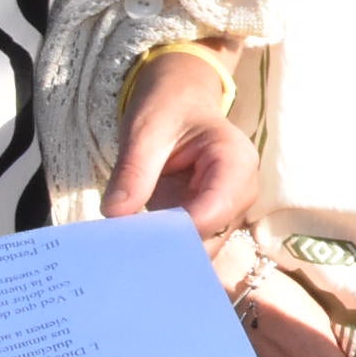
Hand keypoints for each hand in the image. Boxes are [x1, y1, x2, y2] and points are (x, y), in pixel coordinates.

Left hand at [102, 47, 259, 257]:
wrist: (180, 100)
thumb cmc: (169, 106)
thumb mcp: (145, 129)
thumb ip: (134, 170)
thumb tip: (115, 214)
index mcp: (235, 162)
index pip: (212, 212)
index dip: (174, 232)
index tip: (131, 239)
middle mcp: (240, 193)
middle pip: (209, 238)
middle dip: (168, 250)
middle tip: (121, 255)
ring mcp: (226, 212)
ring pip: (199, 251)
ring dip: (163, 255)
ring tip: (124, 256)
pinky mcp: (207, 223)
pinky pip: (188, 247)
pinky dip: (162, 252)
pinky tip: (134, 254)